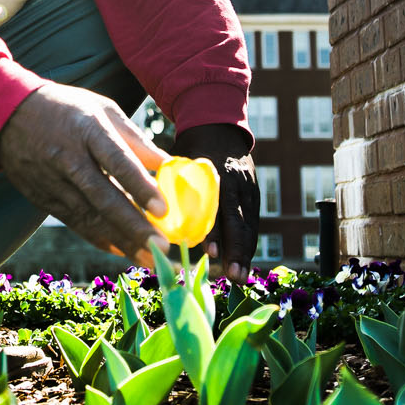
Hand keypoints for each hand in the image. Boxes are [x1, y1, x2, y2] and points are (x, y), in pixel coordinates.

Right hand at [0, 83, 168, 268]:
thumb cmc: (67, 110)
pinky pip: (75, 223)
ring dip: (121, 241)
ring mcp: (52, 181)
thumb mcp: (102, 109)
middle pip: (103, 198)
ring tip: (150, 260)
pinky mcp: (43, 198)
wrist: (8, 116)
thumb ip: (136, 139)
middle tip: (162, 249)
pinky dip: (99, 239)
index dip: (140, 186)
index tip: (163, 210)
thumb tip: (170, 164)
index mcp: (88, 130)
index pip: (117, 161)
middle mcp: (68, 158)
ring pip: (89, 217)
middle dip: (134, 227)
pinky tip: (121, 251)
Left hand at [175, 123, 258, 280]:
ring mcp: (249, 189)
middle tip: (232, 275)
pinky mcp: (255, 195)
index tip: (209, 252)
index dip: (214, 231)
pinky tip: (243, 265)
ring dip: (245, 253)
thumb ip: (169, 181)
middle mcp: (236, 182)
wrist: (220, 127)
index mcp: (215, 172)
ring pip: (249, 225)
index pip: (216, 207)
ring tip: (239, 277)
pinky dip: (248, 244)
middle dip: (236, 250)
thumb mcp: (179, 157)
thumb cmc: (191, 146)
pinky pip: (253, 223)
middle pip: (238, 221)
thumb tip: (149, 211)